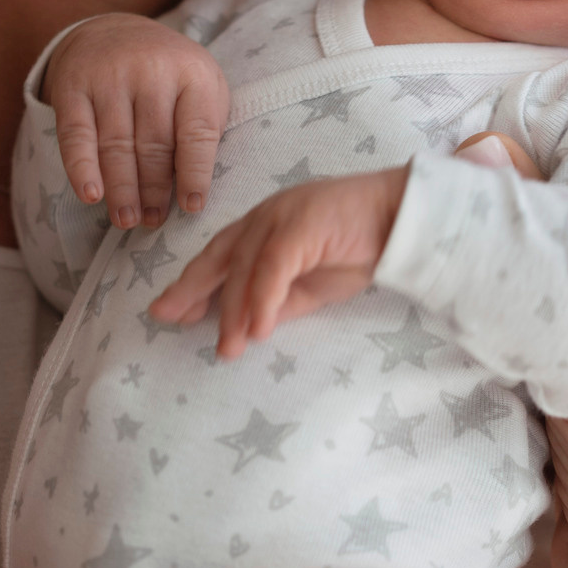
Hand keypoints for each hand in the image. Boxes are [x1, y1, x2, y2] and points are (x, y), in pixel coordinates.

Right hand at [45, 16, 229, 228]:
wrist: (114, 32)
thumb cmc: (168, 76)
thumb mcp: (201, 88)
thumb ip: (205, 129)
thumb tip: (194, 189)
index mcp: (193, 73)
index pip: (196, 133)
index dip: (195, 174)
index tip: (191, 207)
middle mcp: (152, 71)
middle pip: (154, 145)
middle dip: (154, 190)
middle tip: (152, 221)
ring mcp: (110, 77)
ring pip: (116, 145)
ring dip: (122, 189)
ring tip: (127, 219)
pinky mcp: (73, 86)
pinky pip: (76, 135)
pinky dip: (82, 168)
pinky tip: (90, 195)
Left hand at [149, 169, 408, 355]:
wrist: (402, 219)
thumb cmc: (358, 248)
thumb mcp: (309, 286)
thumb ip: (277, 301)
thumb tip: (247, 328)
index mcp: (262, 227)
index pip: (218, 257)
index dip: (191, 284)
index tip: (168, 311)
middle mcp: (263, 218)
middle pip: (218, 256)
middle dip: (190, 288)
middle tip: (165, 318)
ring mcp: (280, 218)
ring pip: (244, 267)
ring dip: (233, 311)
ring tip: (227, 349)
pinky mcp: (301, 226)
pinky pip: (273, 267)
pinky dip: (262, 299)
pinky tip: (257, 329)